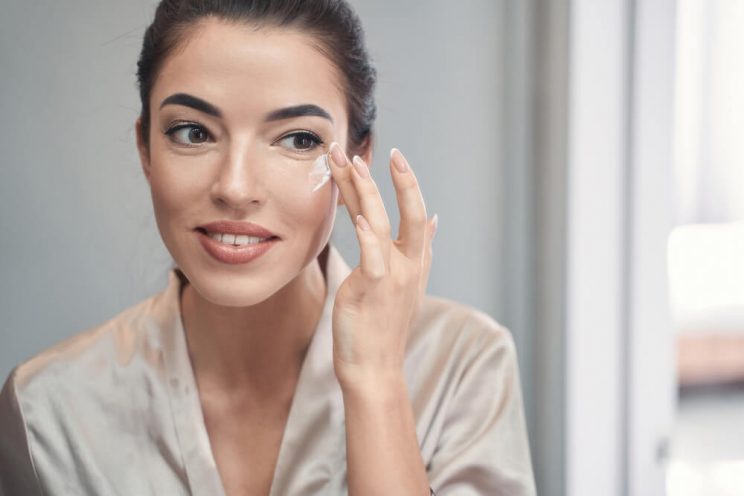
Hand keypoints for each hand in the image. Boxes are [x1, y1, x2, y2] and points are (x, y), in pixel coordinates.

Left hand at [327, 142, 437, 389]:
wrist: (376, 369)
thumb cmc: (384, 328)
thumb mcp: (408, 286)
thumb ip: (420, 250)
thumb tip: (435, 220)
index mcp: (416, 263)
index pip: (416, 214)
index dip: (407, 184)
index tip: (395, 157)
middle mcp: (410, 266)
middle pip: (407, 212)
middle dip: (395, 178)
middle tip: (377, 147)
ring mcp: (394, 277)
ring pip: (383, 224)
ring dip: (366, 190)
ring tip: (351, 162)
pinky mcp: (373, 289)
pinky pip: (372, 256)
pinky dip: (368, 234)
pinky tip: (359, 215)